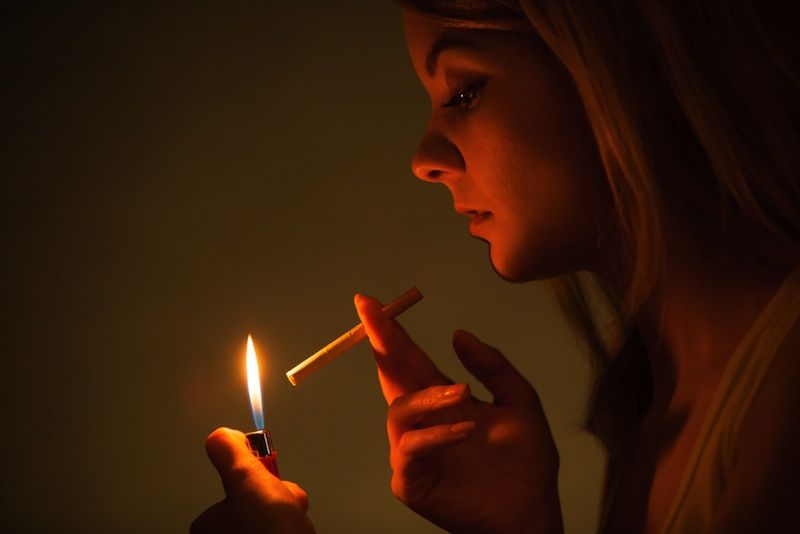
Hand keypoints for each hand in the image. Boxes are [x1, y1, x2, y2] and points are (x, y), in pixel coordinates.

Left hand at [191, 428, 314, 533]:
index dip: (259, 479)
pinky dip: (293, 530)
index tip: (268, 480)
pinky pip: (283, 531)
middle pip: (257, 501)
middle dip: (279, 498)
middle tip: (283, 508)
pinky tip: (295, 533)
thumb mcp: (248, 482)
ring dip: (290, 515)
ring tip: (292, 526)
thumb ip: (232, 454)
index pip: (238, 486)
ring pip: (274, 517)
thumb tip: (221, 434)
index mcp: (208, 525)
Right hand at [355, 294, 562, 532]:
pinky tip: (465, 431)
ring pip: (399, 411)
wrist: (532, 510)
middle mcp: (422, 421)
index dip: (389, 331)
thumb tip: (458, 335)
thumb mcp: (519, 401)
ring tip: (462, 397)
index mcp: (441, 400)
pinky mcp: (412, 480)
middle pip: (392, 376)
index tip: (371, 302)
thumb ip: (492, 367)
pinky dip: (435, 436)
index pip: (408, 359)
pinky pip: (411, 450)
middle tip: (374, 316)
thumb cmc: (525, 462)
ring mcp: (413, 451)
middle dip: (382, 343)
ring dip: (427, 399)